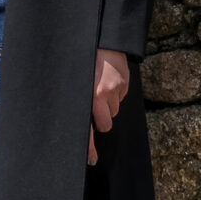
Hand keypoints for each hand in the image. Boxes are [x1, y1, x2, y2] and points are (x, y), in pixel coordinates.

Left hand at [88, 48, 129, 164]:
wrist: (103, 39)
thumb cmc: (84, 61)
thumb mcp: (76, 81)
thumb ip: (79, 101)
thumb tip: (84, 123)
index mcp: (85, 96)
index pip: (88, 129)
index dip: (89, 147)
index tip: (91, 160)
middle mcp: (99, 95)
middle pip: (105, 124)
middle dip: (102, 119)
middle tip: (95, 105)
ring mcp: (114, 90)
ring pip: (113, 111)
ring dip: (108, 103)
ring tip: (100, 85)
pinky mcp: (125, 84)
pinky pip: (120, 98)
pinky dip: (116, 92)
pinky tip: (109, 80)